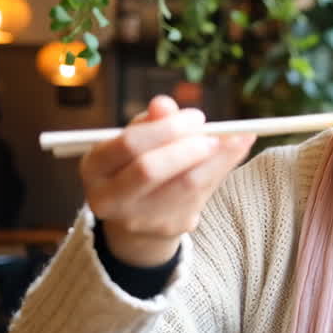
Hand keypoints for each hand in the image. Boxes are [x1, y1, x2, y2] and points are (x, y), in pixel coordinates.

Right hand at [80, 96, 254, 265]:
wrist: (137, 213)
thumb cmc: (138, 162)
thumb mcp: (138, 139)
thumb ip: (152, 122)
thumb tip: (164, 104)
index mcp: (95, 167)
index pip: (129, 144)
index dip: (166, 129)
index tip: (197, 116)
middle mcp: (109, 198)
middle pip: (149, 170)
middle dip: (187, 147)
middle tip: (214, 133)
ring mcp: (138, 219)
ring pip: (185, 186)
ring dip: (217, 158)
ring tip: (237, 138)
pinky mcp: (168, 228)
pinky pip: (201, 196)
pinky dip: (223, 169)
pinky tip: (238, 151)